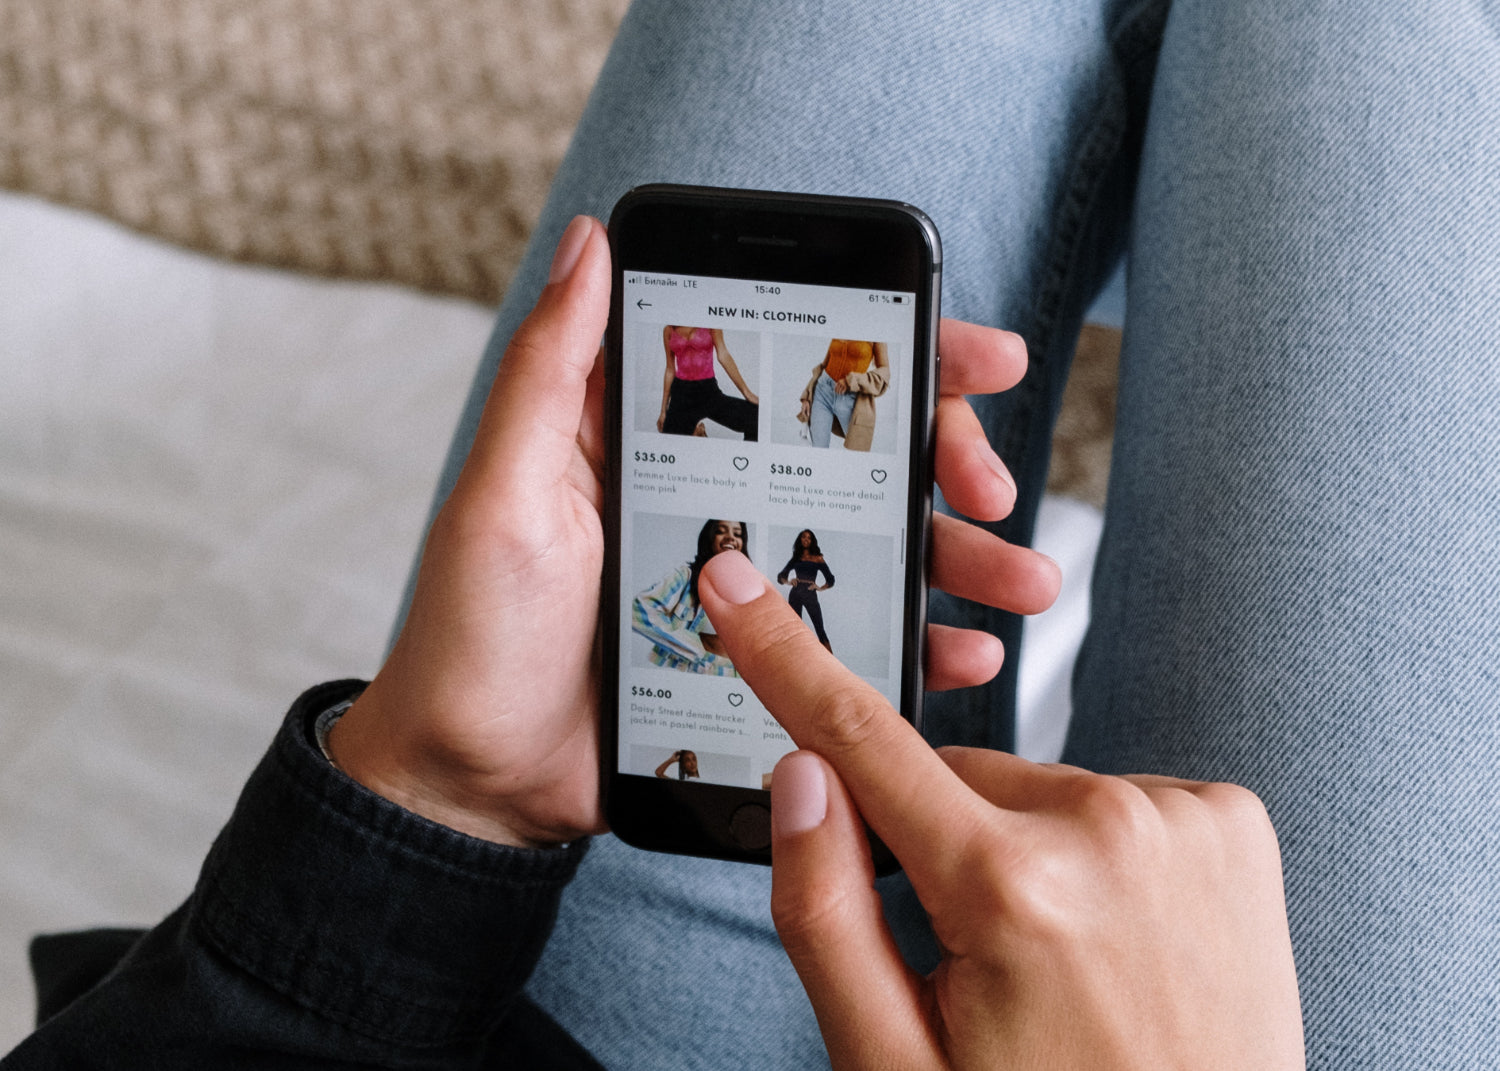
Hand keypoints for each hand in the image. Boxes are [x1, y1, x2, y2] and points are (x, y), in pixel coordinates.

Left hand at [328, 215, 1053, 847]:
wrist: (475, 781)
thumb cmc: (475, 631)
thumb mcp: (506, 491)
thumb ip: (552, 373)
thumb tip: (590, 240)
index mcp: (667, 447)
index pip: (792, 375)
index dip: (891, 354)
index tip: (973, 353)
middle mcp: (721, 503)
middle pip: (860, 457)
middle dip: (948, 460)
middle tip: (992, 489)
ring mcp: (750, 588)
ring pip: (878, 550)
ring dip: (962, 557)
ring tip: (1023, 580)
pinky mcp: (764, 665)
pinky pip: (859, 644)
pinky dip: (921, 647)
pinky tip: (963, 655)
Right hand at [697, 553, 1305, 1069]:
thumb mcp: (895, 1062)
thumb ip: (825, 914)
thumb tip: (801, 776)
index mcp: (1007, 889)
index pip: (859, 741)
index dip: (783, 656)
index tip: (733, 582)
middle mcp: (1105, 826)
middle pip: (955, 777)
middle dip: (938, 841)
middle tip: (972, 955)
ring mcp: (1183, 818)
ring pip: (1035, 788)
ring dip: (1022, 848)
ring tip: (1062, 962)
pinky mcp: (1233, 821)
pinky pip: (1115, 799)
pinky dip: (1097, 850)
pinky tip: (1119, 936)